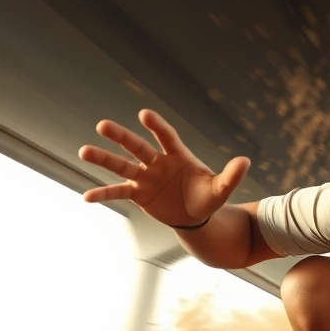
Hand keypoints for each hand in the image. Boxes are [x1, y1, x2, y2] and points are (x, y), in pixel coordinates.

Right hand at [78, 109, 249, 226]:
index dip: (156, 126)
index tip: (144, 114)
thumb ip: (231, 176)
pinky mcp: (138, 193)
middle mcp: (157, 162)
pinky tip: (86, 197)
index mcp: (178, 156)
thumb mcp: (221, 189)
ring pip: (121, 165)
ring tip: (84, 150)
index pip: (166, 137)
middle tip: (103, 125)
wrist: (195, 216)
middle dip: (120, 137)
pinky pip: (118, 192)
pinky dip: (103, 194)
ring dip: (103, 159)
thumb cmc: (207, 197)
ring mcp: (145, 177)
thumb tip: (246, 161)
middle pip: (137, 146)